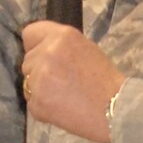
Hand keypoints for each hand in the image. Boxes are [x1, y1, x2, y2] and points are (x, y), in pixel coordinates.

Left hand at [21, 23, 122, 142]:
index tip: (43, 57)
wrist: (115, 109)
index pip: (30, 33)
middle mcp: (47, 53)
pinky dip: (43, 108)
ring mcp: (39, 78)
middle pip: (27, 61)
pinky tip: (63, 109)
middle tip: (62, 83)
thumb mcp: (85, 48)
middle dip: (39, 71)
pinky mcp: (37, 102)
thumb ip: (60, 46)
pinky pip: (32, 103)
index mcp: (61, 36)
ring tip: (64, 97)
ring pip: (27, 83)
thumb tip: (42, 51)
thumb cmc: (105, 81)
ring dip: (40, 90)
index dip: (35, 46)